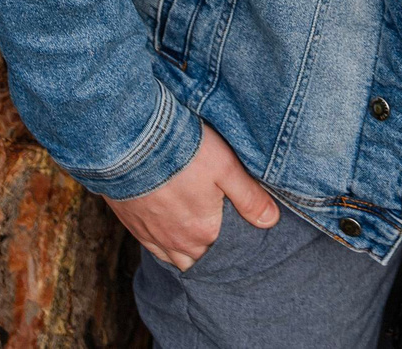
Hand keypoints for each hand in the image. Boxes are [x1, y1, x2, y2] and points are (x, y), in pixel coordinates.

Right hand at [102, 124, 280, 270]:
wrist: (130, 141)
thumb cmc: (182, 151)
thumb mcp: (226, 167)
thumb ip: (250, 197)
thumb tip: (271, 221)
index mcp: (204, 231)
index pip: (225, 252)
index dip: (233, 244)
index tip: (238, 230)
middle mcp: (178, 242)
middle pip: (200, 259)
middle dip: (211, 251)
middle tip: (218, 232)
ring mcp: (153, 236)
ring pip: (175, 258)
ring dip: (187, 251)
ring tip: (196, 234)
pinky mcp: (133, 226)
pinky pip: (153, 249)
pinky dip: (164, 245)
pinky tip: (169, 232)